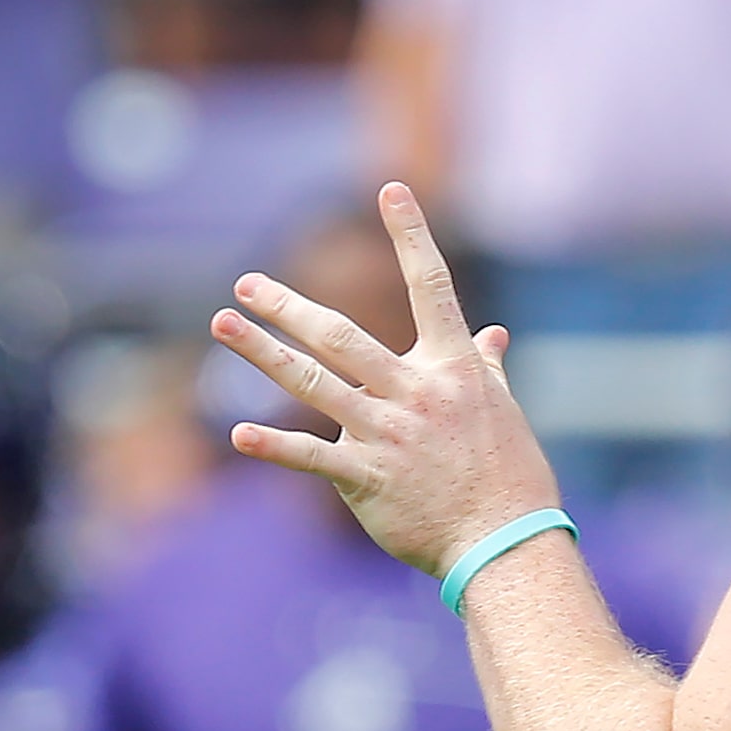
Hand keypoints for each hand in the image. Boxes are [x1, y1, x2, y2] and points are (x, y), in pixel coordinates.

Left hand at [210, 183, 559, 576]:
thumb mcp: (502, 410)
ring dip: (261, 353)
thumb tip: (493, 334)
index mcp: (455, 368)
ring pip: (313, 384)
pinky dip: (272, 445)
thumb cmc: (509, 475)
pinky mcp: (366, 478)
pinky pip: (310, 457)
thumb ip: (487, 368)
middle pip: (342, 336)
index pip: (432, 287)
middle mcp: (415, 392)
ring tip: (221, 325)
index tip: (392, 189)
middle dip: (290, 306)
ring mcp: (387, 434)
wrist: (507, 540)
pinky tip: (237, 431)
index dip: (412, 235)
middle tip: (247, 283)